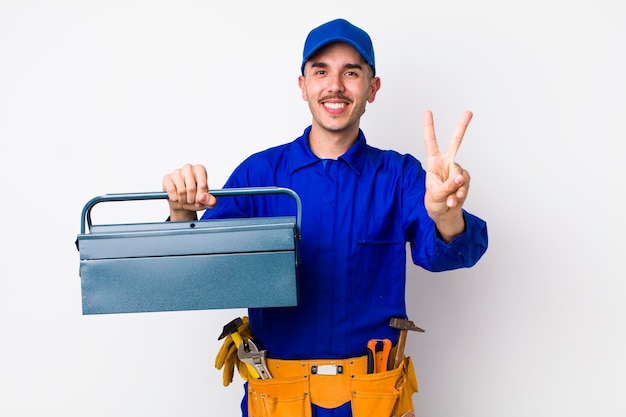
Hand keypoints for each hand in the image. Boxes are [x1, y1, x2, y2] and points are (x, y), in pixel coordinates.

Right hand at [162, 163, 216, 220]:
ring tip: (184, 199)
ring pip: (181, 191)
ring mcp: (177, 172)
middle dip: (191, 199)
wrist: (183, 203)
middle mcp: (188, 168)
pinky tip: (176, 197)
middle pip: (191, 188)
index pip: (202, 185)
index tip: (200, 201)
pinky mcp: (167, 178)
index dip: (201, 197)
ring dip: (183, 200)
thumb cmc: (196, 199)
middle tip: (191, 201)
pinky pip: (171, 191)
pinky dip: (174, 198)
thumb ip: (211, 201)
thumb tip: (203, 197)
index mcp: (200, 170)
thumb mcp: (208, 202)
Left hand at [423, 110, 472, 240]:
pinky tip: (454, 200)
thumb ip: (447, 186)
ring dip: (455, 189)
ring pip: (460, 174)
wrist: (445, 214)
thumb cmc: (435, 201)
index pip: (431, 142)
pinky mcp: (465, 181)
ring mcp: (457, 171)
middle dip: (462, 126)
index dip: (429, 127)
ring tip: (449, 199)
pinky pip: (465, 185)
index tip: (428, 111)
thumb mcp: (435, 194)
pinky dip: (460, 195)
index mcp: (434, 162)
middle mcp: (447, 163)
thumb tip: (460, 178)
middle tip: (469, 112)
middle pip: (456, 142)